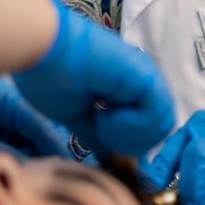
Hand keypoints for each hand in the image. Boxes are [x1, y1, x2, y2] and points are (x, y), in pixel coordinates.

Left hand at [0, 79, 69, 192]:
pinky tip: (19, 183)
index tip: (75, 179)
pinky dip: (15, 163)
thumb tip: (48, 176)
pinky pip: (9, 147)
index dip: (59, 152)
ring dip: (31, 163)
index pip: (43, 125)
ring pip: (24, 143)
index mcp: (4, 95)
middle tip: (57, 189)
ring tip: (39, 190)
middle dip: (47, 159)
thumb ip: (14, 160)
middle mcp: (3, 101)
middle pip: (38, 133)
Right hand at [13, 0, 175, 156]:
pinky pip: (157, 115)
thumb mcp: (75, 114)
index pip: (145, 129)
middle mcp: (139, 83)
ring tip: (101, 121)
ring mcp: (145, 78)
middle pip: (157, 130)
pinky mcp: (145, 76)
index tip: (98, 136)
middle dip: (130, 144)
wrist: (42, 48)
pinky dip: (132, 126)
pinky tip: (106, 115)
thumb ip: (95, 134)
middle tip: (100, 130)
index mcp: (125, 90)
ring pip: (162, 125)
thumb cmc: (50, 75)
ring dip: (130, 136)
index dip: (126, 144)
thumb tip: (108, 156)